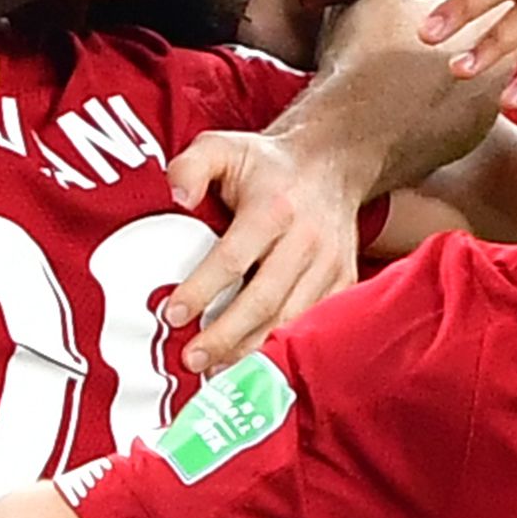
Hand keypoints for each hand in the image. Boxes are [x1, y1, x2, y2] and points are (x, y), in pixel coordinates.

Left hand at [162, 127, 372, 366]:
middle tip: (191, 359)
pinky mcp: (344, 281)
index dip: (201, 290)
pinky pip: (315, 323)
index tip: (172, 315)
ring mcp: (330, 264)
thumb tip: (177, 196)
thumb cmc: (268, 164)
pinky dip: (287, 348)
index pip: (233, 258)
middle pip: (264, 300)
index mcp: (273, 208)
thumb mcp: (224, 146)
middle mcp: (306, 240)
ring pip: (290, 319)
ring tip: (217, 371)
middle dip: (225, 335)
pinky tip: (256, 364)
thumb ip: (192, 166)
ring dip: (252, 350)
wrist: (332, 162)